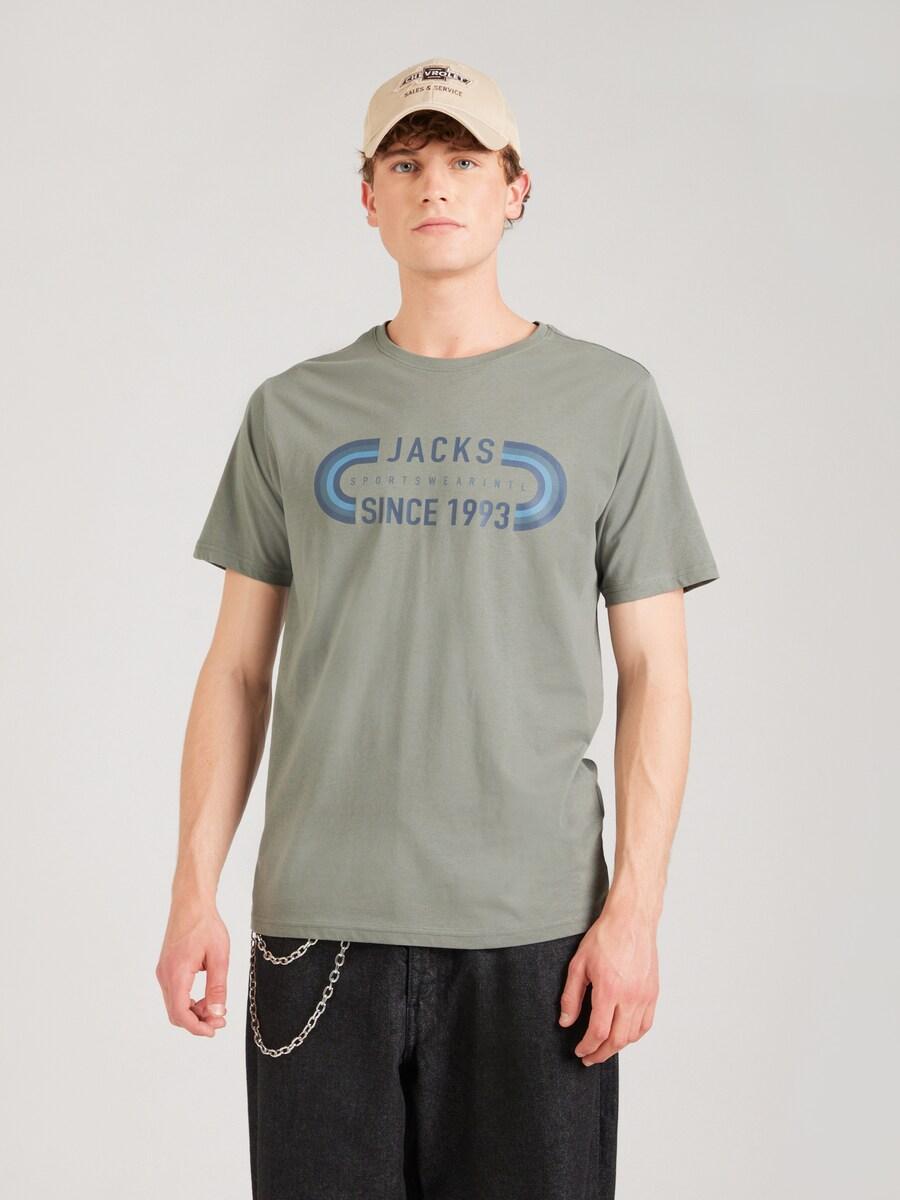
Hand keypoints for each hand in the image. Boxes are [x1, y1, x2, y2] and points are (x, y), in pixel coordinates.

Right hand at [156, 901, 229, 1037]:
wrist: (191, 903)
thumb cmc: (206, 925)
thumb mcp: (219, 956)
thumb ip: (217, 987)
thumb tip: (216, 1013)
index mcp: (176, 973)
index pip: (179, 1013)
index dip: (196, 1027)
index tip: (213, 1031)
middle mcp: (164, 975)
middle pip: (175, 1012)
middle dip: (197, 1021)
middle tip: (220, 1020)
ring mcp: (163, 971)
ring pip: (174, 1004)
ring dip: (193, 1011)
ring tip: (216, 1008)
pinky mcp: (167, 968)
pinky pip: (175, 993)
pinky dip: (188, 1000)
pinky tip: (206, 997)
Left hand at [558, 898, 658, 1063]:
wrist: (631, 920)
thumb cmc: (604, 938)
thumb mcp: (578, 965)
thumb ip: (571, 996)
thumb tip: (566, 1021)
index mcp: (609, 990)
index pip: (599, 1032)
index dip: (587, 1047)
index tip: (580, 1051)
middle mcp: (630, 997)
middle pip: (617, 1040)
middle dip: (601, 1054)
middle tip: (590, 1058)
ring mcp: (645, 996)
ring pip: (633, 1035)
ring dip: (617, 1047)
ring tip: (604, 1048)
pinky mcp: (653, 993)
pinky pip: (646, 1023)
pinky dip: (634, 1035)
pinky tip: (623, 1035)